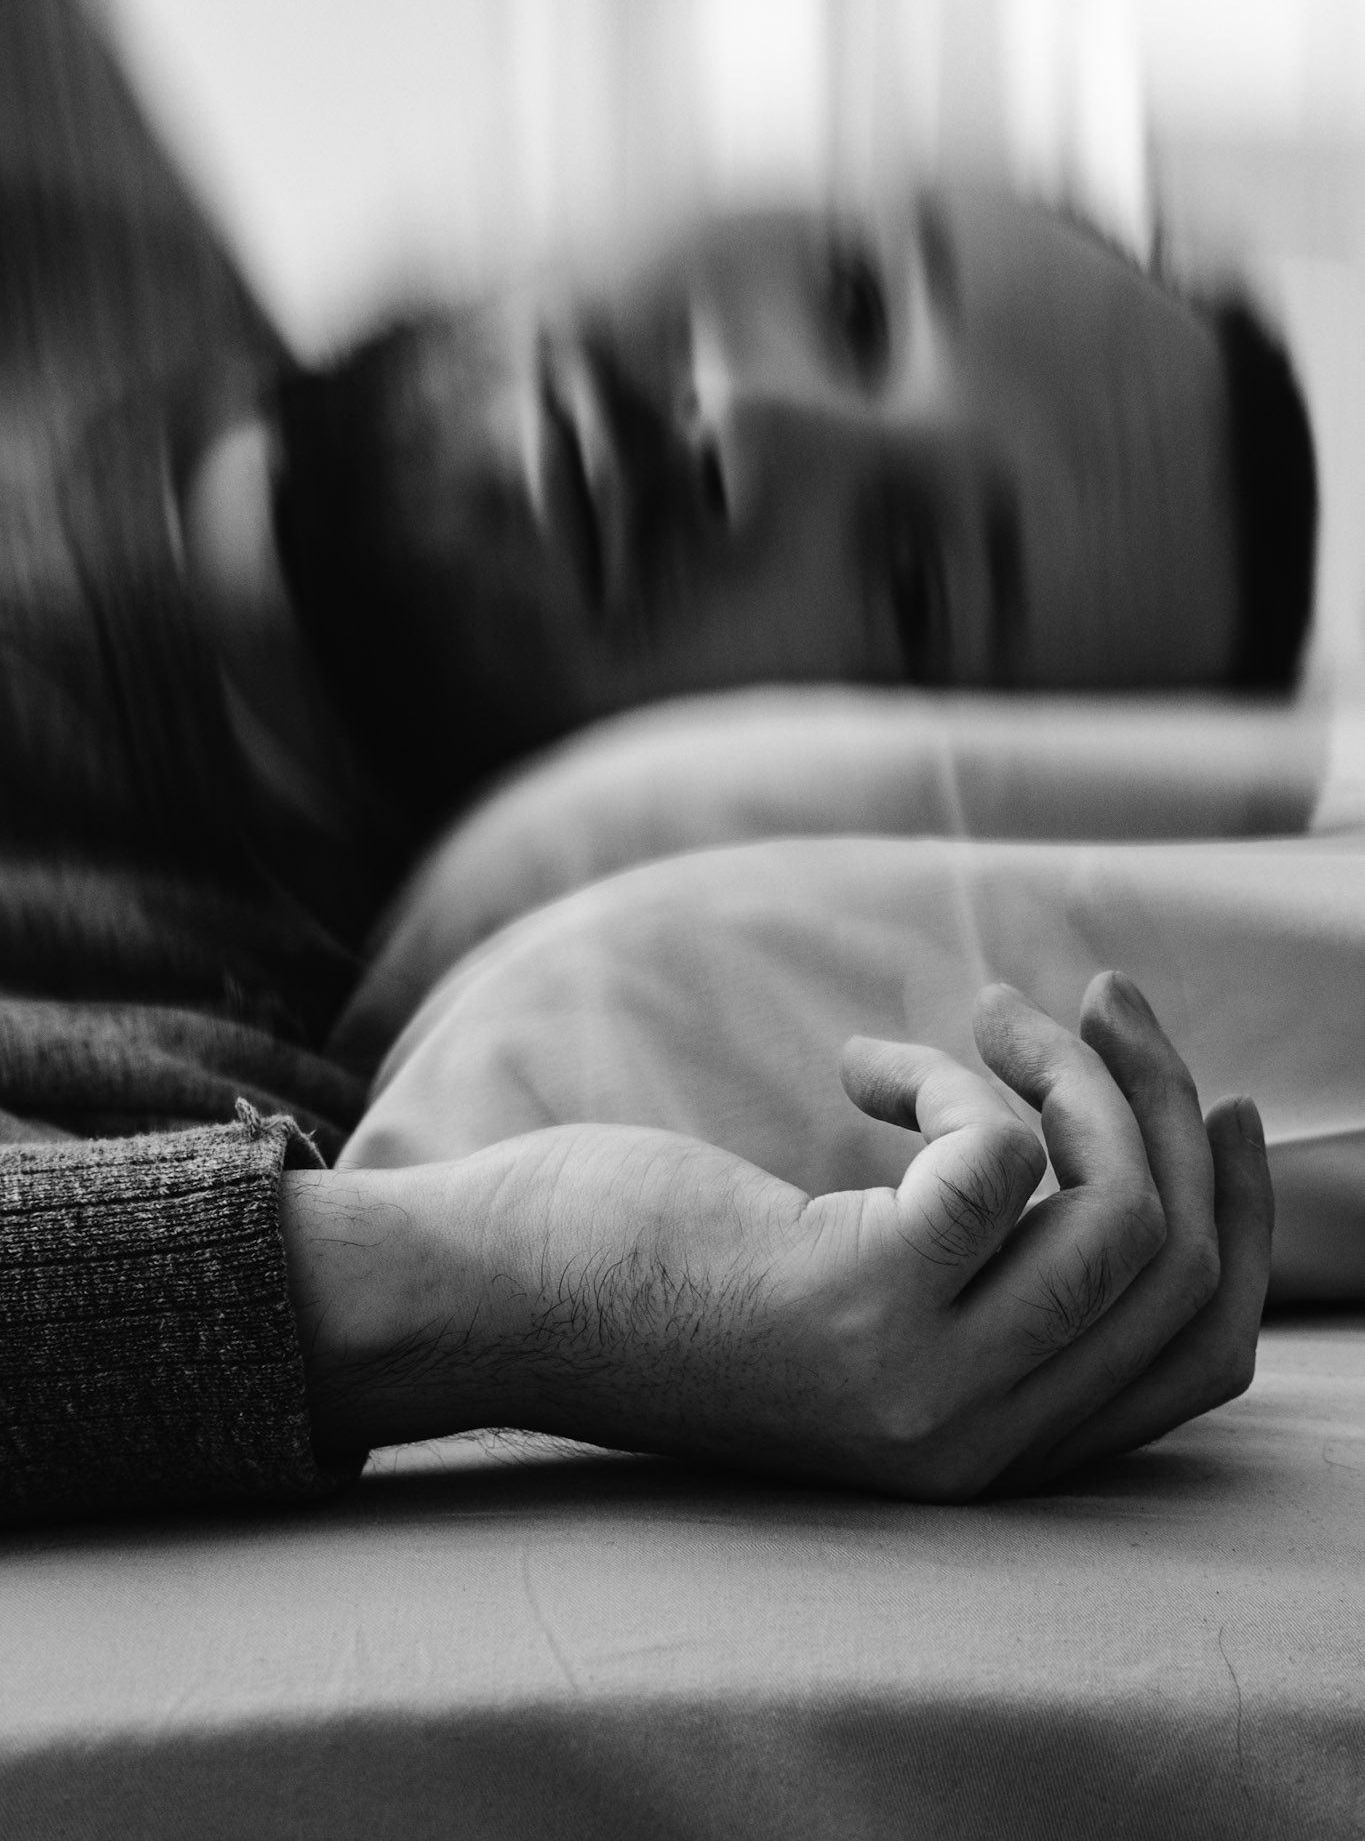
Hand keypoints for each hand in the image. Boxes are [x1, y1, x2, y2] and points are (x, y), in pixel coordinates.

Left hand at [285, 971, 1271, 1497]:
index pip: (1200, 1359)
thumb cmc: (658, 1276)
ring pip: (1121, 1213)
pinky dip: (953, 1077)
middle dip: (1167, 1111)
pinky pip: (1001, 1152)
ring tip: (997, 1009)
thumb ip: (976, 1273)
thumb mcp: (856, 1297)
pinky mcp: (867, 1296)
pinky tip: (859, 1066)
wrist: (493, 1305)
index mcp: (988, 1450)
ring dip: (1081, 1075)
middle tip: (1111, 1002)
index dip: (1241, 1226)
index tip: (1218, 1110)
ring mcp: (925, 1382)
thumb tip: (1101, 1140)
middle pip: (1178, 1272)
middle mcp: (976, 1442)